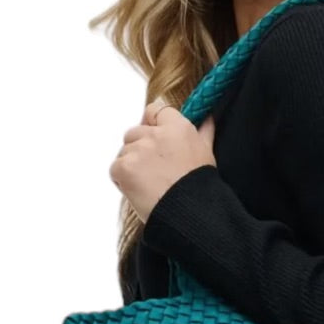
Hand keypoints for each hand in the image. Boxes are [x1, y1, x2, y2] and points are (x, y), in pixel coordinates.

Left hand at [110, 97, 216, 223]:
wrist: (190, 213)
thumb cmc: (199, 185)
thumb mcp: (206, 153)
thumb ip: (204, 131)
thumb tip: (207, 117)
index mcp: (177, 127)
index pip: (154, 110)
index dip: (152, 124)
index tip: (156, 138)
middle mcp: (155, 134)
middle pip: (134, 132)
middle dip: (140, 148)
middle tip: (155, 171)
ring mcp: (137, 150)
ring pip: (124, 152)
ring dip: (132, 165)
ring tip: (150, 184)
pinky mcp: (123, 167)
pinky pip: (115, 169)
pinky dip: (123, 180)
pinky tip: (139, 191)